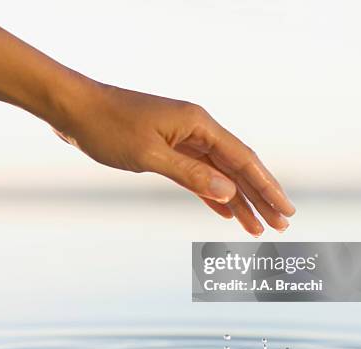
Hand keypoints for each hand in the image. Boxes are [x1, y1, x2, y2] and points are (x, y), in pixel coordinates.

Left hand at [51, 82, 295, 235]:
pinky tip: (224, 211)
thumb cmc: (108, 126)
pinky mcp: (165, 150)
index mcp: (198, 124)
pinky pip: (196, 175)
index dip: (267, 187)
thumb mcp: (149, 154)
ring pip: (218, 174)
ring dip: (237, 201)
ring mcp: (180, 140)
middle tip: (280, 226)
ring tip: (256, 228)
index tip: (286, 211)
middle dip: (259, 197)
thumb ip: (190, 174)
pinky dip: (211, 194)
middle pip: (236, 168)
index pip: (243, 159)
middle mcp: (195, 130)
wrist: (75, 109)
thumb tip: (229, 192)